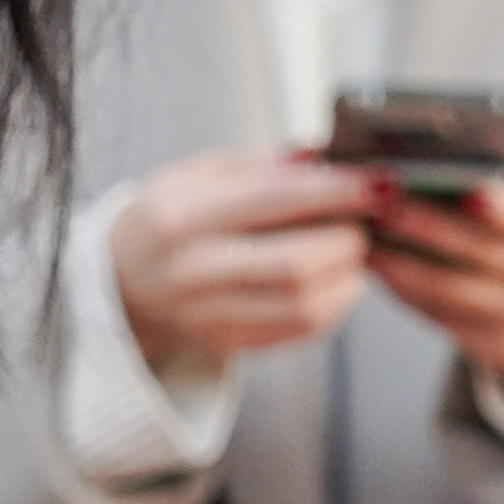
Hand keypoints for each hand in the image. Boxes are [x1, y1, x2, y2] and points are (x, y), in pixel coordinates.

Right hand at [110, 148, 372, 369]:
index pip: (275, 200)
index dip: (336, 191)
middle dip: (347, 239)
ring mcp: (208, 314)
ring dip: (347, 276)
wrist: (126, 278)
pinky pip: (300, 329)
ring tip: (350, 251)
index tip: (377, 183)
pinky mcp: (227, 343)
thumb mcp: (204, 174)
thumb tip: (333, 161)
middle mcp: (192, 270)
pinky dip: (334, 303)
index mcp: (182, 215)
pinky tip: (335, 280)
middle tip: (362, 222)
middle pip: (297, 262)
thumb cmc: (175, 216)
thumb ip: (269, 168)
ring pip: (305, 304)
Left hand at [357, 132, 503, 407]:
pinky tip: (382, 269)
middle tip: (380, 204)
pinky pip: (449, 322)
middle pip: (486, 255)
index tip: (464, 190)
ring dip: (404, 266)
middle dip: (427, 229)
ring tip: (364, 237)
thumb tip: (460, 129)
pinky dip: (409, 295)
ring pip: (458, 294)